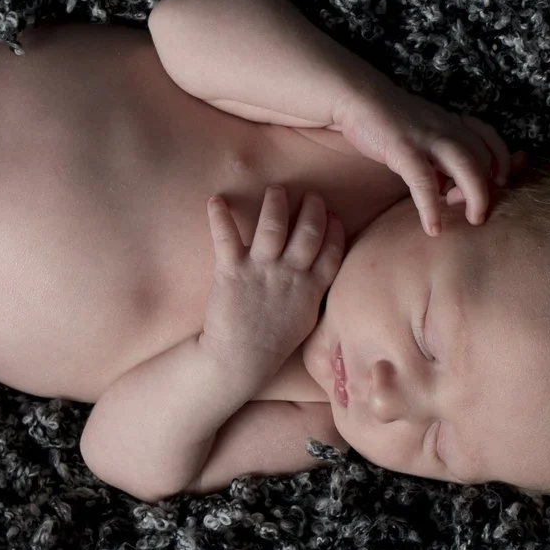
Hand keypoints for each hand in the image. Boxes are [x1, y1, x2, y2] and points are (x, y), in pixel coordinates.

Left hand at [202, 186, 346, 377]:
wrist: (239, 359)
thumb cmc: (273, 342)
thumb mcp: (306, 319)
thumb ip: (315, 291)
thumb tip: (321, 269)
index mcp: (311, 289)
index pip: (332, 252)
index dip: (334, 230)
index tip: (333, 216)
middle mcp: (290, 275)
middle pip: (308, 232)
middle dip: (312, 209)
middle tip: (310, 196)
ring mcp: (261, 271)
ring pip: (273, 226)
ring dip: (276, 203)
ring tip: (277, 191)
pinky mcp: (231, 270)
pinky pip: (225, 237)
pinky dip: (219, 217)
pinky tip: (215, 200)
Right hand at [332, 83, 511, 233]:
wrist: (358, 97)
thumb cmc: (390, 120)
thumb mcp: (424, 132)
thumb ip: (440, 154)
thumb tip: (446, 187)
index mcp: (452, 123)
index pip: (490, 138)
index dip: (502, 161)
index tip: (501, 182)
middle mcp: (446, 127)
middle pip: (482, 157)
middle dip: (486, 188)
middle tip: (477, 211)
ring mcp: (426, 137)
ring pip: (466, 165)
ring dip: (474, 195)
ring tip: (472, 220)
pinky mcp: (403, 148)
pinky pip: (424, 181)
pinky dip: (430, 207)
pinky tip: (432, 227)